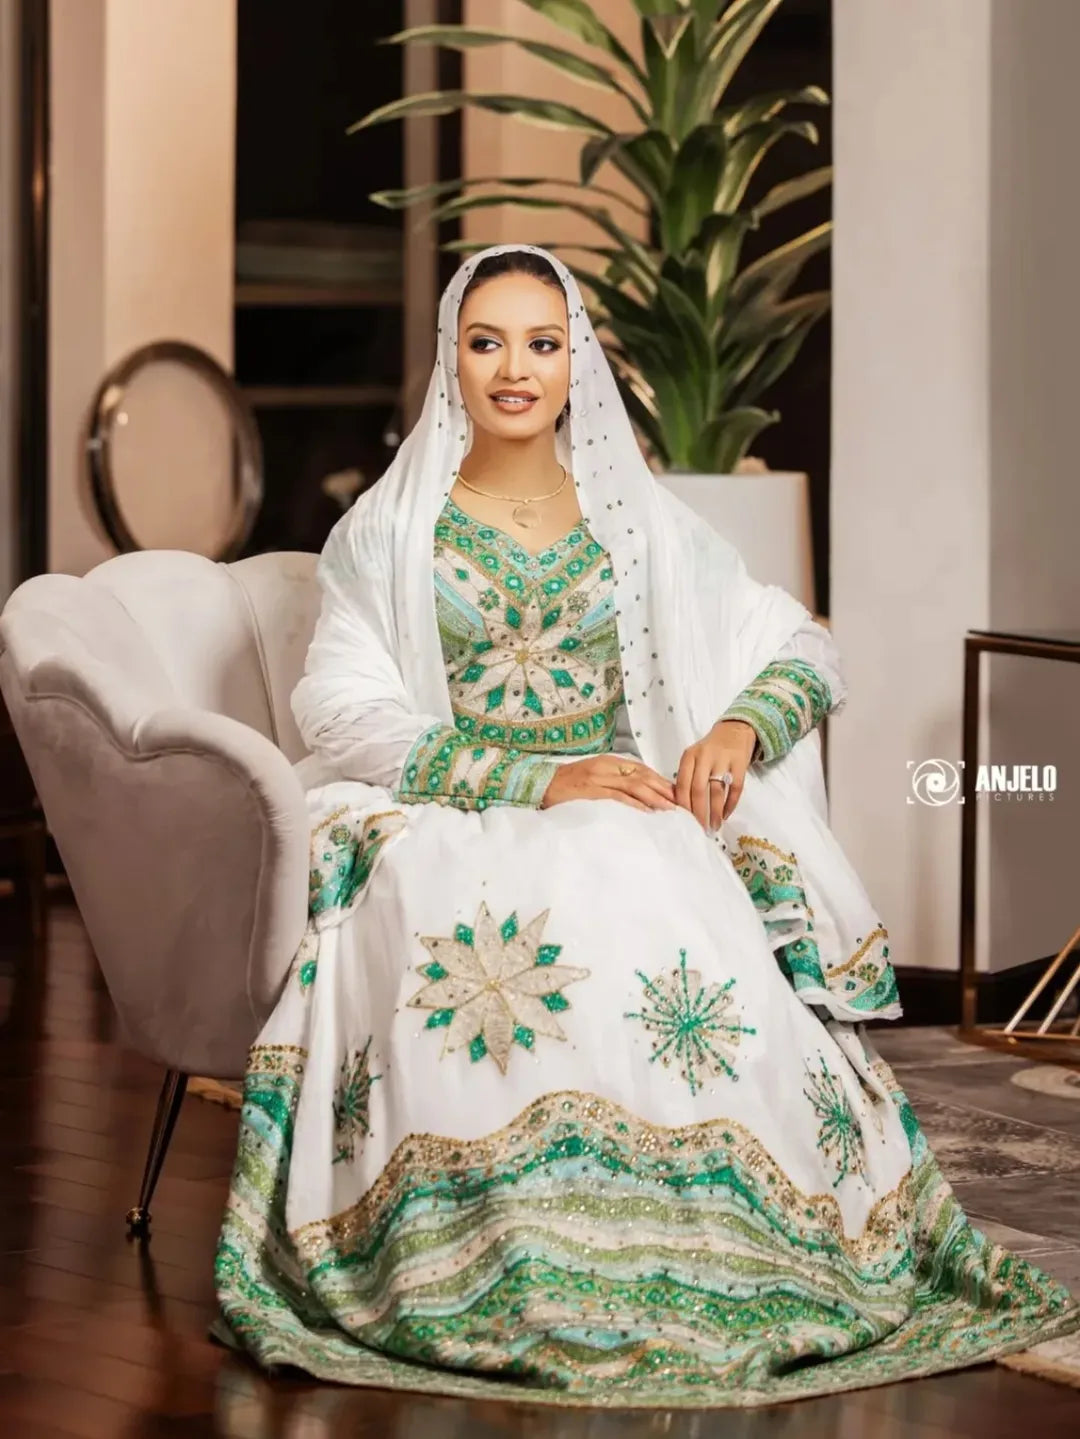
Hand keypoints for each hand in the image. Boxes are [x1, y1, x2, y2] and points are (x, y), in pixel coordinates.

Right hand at [540, 755, 676, 812]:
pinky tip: (647, 812)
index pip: (642, 770)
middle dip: (664, 790)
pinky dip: (634, 804)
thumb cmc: (567, 786)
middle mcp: (606, 767)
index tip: (676, 795)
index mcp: (609, 762)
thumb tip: (640, 796)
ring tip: (670, 809)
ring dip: (655, 797)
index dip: (661, 782)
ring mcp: (598, 777)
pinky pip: (617, 796)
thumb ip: (614, 784)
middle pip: (642, 776)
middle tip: (680, 804)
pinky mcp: (590, 790)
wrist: (538, 784)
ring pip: (633, 785)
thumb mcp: (594, 779)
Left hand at [676, 719, 757, 830]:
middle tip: (700, 828)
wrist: (734, 730)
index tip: (684, 821)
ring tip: (714, 826)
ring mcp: (723, 760)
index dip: (683, 806)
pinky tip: (726, 814)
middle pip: (698, 790)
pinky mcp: (740, 764)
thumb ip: (686, 777)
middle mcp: (705, 757)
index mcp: (689, 756)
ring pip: (717, 792)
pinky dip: (731, 804)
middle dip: (699, 813)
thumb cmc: (709, 749)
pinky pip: (735, 789)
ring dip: (715, 812)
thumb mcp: (693, 757)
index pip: (682, 785)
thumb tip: (681, 806)